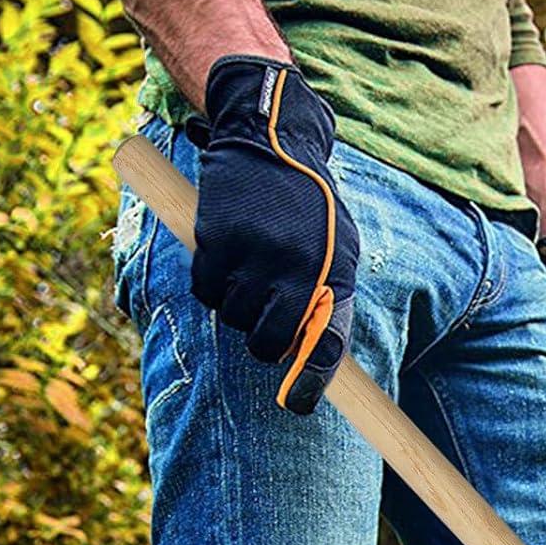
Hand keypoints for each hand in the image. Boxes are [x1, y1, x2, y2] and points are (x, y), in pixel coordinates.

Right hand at [187, 56, 359, 412]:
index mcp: (328, 272)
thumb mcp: (341, 249)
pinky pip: (204, 292)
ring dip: (236, 309)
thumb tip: (318, 361)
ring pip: (231, 318)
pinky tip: (225, 264)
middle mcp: (292, 266)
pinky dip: (211, 288)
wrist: (270, 139)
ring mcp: (251, 252)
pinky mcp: (214, 238)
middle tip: (265, 321)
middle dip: (263, 341)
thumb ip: (332, 302)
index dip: (309, 380)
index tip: (296, 405)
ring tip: (250, 274)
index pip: (323, 342)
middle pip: (265, 342)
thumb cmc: (311, 206)